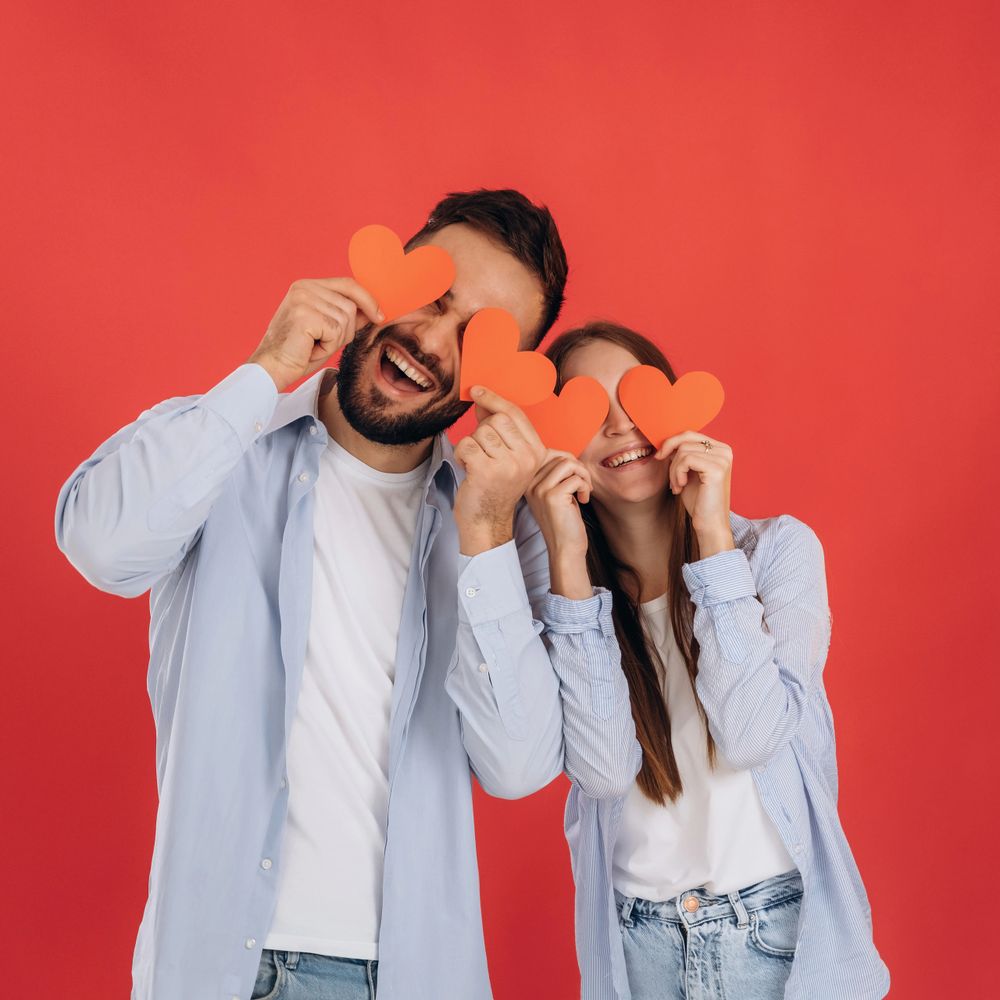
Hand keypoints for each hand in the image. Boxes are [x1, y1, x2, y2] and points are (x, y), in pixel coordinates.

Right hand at [248, 278, 383, 391]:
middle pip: (350, 305)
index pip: (348, 284)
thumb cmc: (298, 352)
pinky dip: (328, 346)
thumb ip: (347, 316)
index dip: (368, 300)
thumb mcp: (328, 330)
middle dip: (346, 330)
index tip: (380, 316)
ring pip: (346, 320)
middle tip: (323, 342)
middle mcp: (304, 287)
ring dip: (336, 340)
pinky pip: (336, 332)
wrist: (271, 368)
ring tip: (314, 345)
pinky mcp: (305, 314)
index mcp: (307, 285)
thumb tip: (374, 310)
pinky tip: (311, 348)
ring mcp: (303, 299)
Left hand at [453, 386, 546, 554]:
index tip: (477, 390)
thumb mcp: (506, 457)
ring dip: (471, 446)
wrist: (487, 522)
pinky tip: (468, 470)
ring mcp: (508, 465)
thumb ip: (498, 429)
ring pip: (480, 432)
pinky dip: (460, 456)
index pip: (516, 414)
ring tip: (476, 464)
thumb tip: (482, 400)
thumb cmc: (494, 488)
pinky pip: (466, 445)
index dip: (495, 399)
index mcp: (536, 452)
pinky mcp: (487, 471)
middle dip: (482, 432)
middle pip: (497, 420)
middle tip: (482, 452)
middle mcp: (527, 457)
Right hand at [526, 451, 592, 599]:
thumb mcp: (555, 494)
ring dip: (583, 475)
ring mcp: (540, 490)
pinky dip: (585, 487)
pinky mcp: (553, 497)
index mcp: (527, 482)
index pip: (547, 453)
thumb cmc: (564, 521)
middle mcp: (530, 484)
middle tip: (583, 485)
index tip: (575, 476)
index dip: (566, 459)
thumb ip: (555, 474)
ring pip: (568, 463)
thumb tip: (566, 455)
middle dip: (578, 468)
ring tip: (584, 490)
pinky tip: (583, 500)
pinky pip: (576, 479)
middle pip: (559, 456)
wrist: (565, 548)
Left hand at [655, 432, 734, 555]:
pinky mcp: (717, 469)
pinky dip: (677, 474)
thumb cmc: (698, 500)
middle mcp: (725, 451)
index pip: (690, 434)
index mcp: (720, 449)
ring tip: (677, 486)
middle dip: (670, 455)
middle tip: (666, 473)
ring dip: (673, 470)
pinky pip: (686, 460)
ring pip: (683, 451)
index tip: (660, 457)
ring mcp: (723, 459)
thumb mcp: (688, 472)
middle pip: (686, 438)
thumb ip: (681, 455)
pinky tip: (681, 487)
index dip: (671, 443)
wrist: (708, 523)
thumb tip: (666, 442)